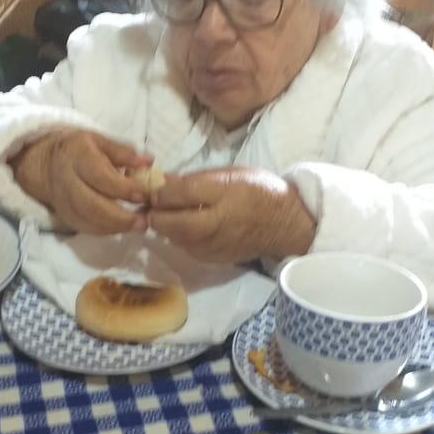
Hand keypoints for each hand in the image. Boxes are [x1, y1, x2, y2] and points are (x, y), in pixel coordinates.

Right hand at [10, 129, 153, 233]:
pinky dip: (106, 231)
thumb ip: (124, 152)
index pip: (100, 176)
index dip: (123, 189)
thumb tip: (148, 162)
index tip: (145, 195)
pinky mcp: (64, 216)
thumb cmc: (81, 150)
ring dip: (115, 227)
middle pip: (91, 204)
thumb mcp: (101, 142)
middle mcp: (66, 180)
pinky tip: (123, 227)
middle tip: (144, 220)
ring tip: (138, 225)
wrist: (47, 164)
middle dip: (120, 216)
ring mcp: (63, 201)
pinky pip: (85, 228)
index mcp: (77, 156)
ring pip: (88, 220)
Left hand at [148, 166, 315, 262]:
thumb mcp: (231, 174)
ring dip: (163, 225)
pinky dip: (177, 235)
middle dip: (154, 212)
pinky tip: (183, 225)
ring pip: (173, 236)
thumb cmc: (258, 192)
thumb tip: (163, 181)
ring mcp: (212, 246)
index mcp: (224, 195)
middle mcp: (216, 224)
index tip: (152, 185)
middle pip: (170, 222)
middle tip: (150, 203)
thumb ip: (196, 179)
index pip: (180, 193)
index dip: (159, 190)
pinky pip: (183, 246)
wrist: (284, 225)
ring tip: (166, 212)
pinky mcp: (210, 259)